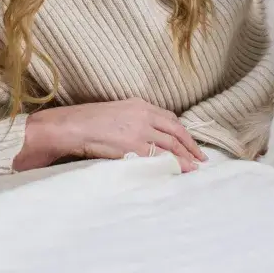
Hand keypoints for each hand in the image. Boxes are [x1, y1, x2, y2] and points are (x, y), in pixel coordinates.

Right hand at [16, 98, 206, 172]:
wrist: (72, 126)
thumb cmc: (88, 120)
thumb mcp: (116, 112)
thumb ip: (134, 120)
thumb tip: (147, 134)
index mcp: (140, 104)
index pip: (170, 118)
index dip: (183, 132)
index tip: (191, 142)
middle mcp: (144, 114)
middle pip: (175, 131)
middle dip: (190, 145)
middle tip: (201, 157)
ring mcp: (140, 130)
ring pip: (171, 144)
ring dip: (185, 156)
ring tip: (194, 166)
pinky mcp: (133, 145)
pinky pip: (158, 156)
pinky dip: (172, 163)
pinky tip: (180, 169)